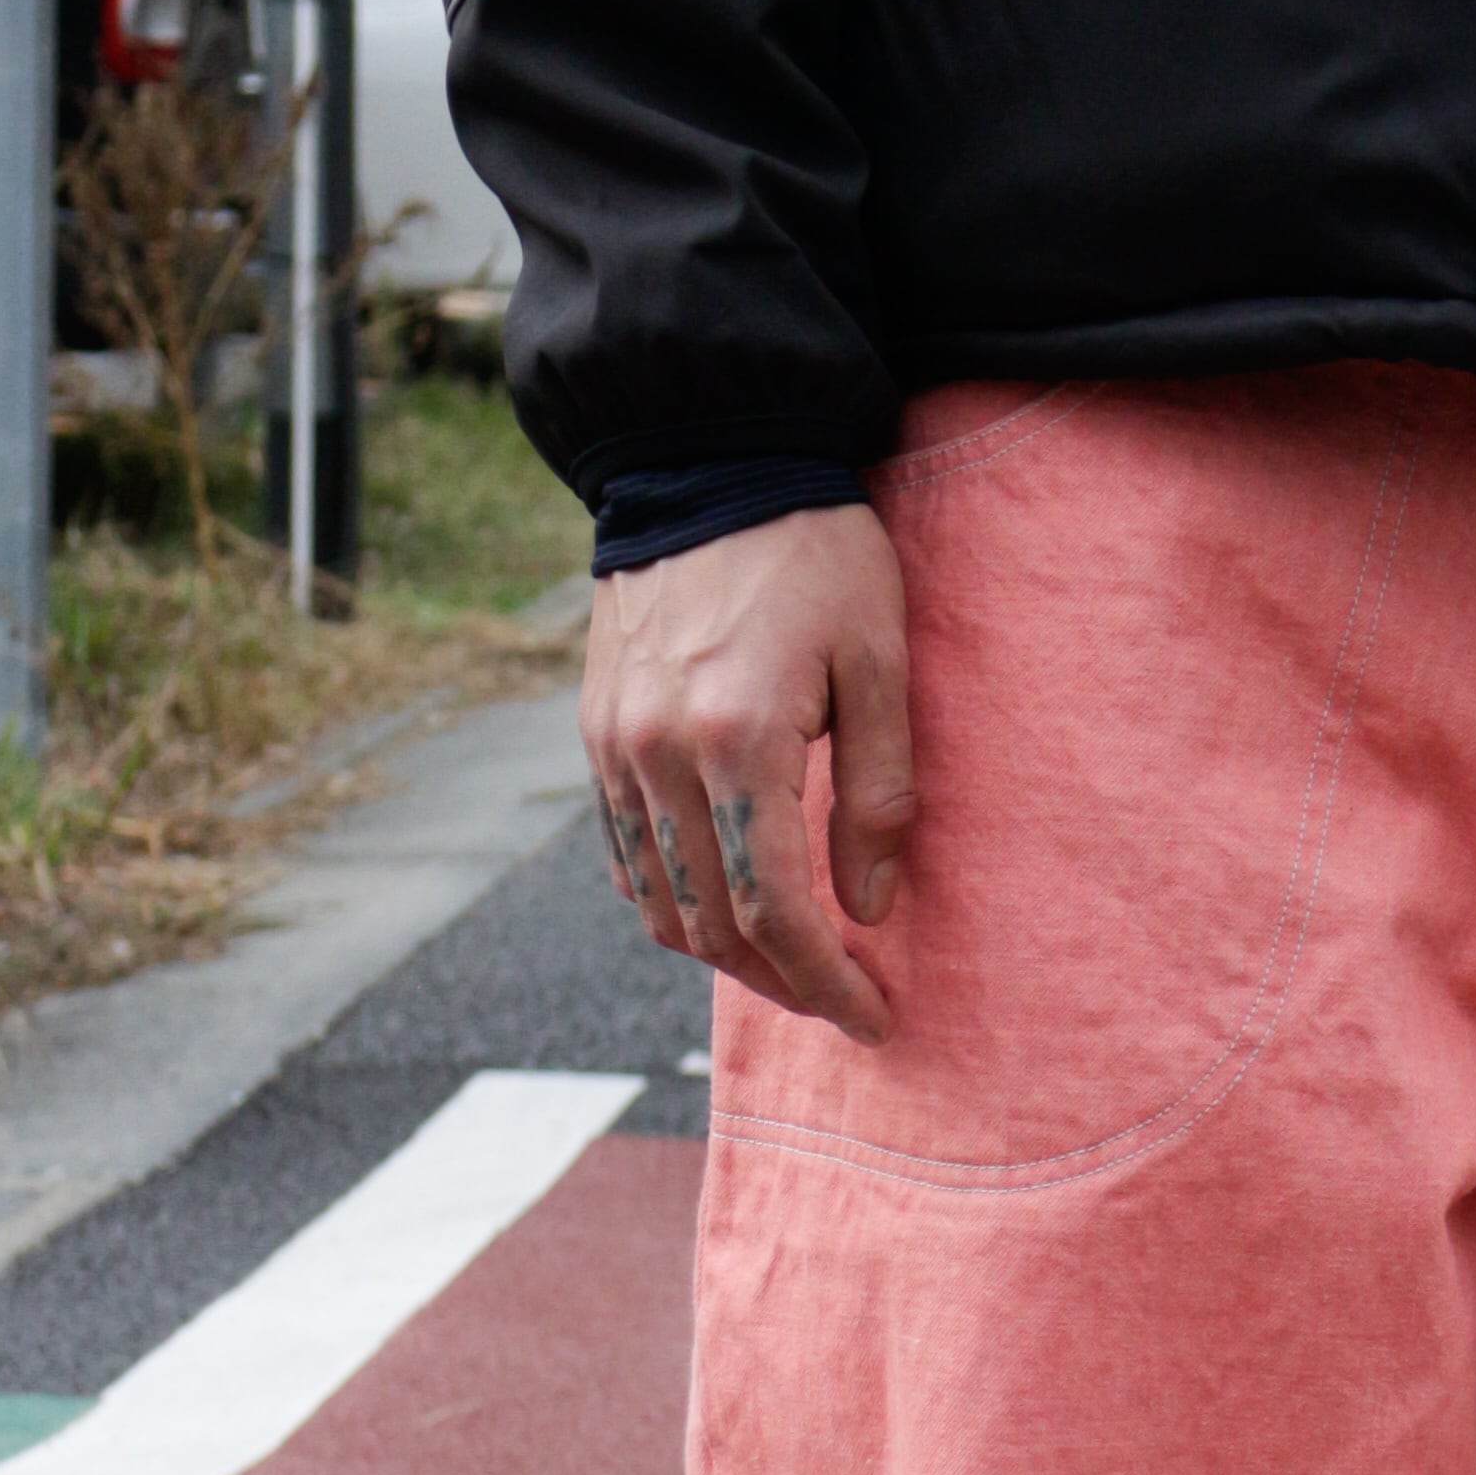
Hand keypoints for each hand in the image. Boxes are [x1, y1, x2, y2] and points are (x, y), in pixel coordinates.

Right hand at [580, 501, 915, 1041]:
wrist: (707, 458)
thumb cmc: (815, 552)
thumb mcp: (879, 661)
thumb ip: (877, 792)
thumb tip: (867, 908)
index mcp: (740, 741)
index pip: (777, 913)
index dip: (827, 983)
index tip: (875, 1016)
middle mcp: (660, 756)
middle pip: (711, 927)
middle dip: (782, 984)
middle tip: (843, 1001)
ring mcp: (616, 747)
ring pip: (657, 903)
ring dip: (723, 955)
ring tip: (791, 965)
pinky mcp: (596, 732)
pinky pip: (623, 855)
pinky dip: (670, 902)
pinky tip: (723, 908)